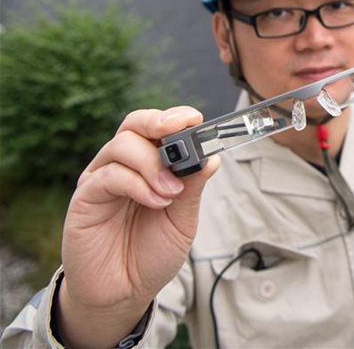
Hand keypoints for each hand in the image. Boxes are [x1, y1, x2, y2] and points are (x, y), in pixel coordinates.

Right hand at [57, 107, 218, 348]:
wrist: (124, 293)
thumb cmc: (151, 253)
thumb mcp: (183, 219)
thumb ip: (193, 186)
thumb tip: (211, 156)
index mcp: (148, 165)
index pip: (157, 127)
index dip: (176, 117)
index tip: (195, 120)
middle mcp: (123, 166)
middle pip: (135, 124)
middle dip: (159, 122)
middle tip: (180, 132)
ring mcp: (101, 179)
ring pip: (122, 145)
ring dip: (153, 164)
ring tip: (171, 192)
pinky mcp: (85, 199)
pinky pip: (109, 176)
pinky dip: (137, 184)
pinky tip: (156, 202)